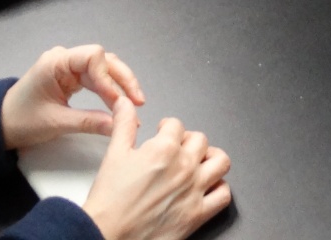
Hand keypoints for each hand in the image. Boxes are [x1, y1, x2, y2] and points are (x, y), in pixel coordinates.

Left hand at [1, 45, 145, 150]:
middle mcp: (65, 59)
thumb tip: (119, 125)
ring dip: (119, 85)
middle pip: (104, 61)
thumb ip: (89, 122)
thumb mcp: (56, 123)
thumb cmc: (21, 121)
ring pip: (103, 68)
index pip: (94, 57)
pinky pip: (96, 78)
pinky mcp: (71, 77)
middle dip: (121, 80)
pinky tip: (119, 103)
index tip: (118, 102)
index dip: (109, 78)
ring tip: (134, 104)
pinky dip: (109, 90)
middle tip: (139, 102)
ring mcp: (68, 67)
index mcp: (56, 62)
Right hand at [84, 101, 231, 239]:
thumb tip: (125, 103)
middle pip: (200, 140)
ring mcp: (194, 190)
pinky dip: (219, 188)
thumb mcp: (114, 155)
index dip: (167, 128)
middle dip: (187, 141)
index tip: (163, 133)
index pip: (176, 124)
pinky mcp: (198, 214)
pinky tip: (206, 187)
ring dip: (211, 158)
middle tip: (176, 149)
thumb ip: (123, 125)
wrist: (107, 235)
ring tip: (199, 162)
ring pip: (220, 162)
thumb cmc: (109, 201)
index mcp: (164, 150)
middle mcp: (183, 167)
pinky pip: (223, 195)